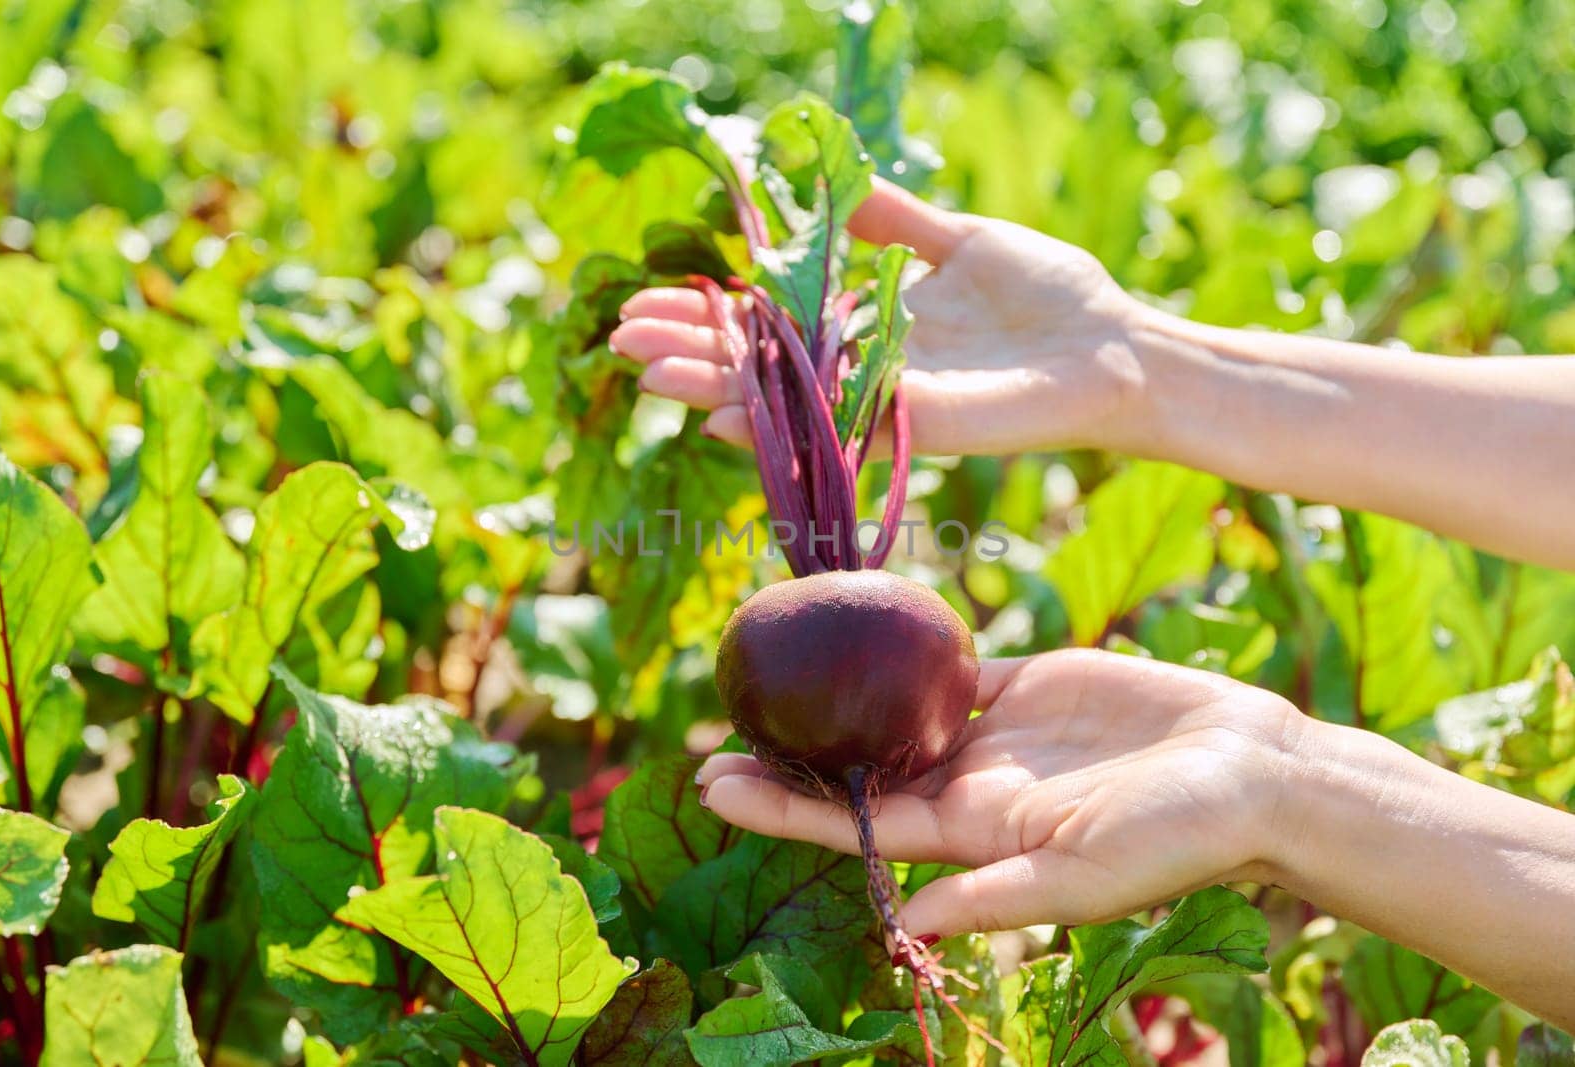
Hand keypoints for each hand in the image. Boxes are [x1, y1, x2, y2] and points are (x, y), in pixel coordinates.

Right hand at [610, 178, 1154, 455]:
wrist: (1116, 344)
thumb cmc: (1049, 294)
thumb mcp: (960, 240)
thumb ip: (894, 219)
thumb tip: (830, 179)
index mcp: (868, 325)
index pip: (769, 319)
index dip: (710, 310)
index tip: (650, 295)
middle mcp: (863, 369)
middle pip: (758, 361)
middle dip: (689, 349)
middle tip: (619, 338)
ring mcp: (885, 401)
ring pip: (782, 397)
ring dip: (709, 388)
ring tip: (644, 374)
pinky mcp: (917, 423)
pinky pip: (836, 422)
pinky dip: (778, 423)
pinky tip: (718, 417)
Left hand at [697, 649, 1302, 938]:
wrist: (1254, 771)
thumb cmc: (1180, 835)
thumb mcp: (1086, 875)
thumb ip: (998, 895)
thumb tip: (912, 927)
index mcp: (974, 836)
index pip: (856, 823)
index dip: (785, 809)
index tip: (713, 788)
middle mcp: (973, 788)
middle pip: (857, 768)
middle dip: (786, 758)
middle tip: (708, 734)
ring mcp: (997, 735)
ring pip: (891, 713)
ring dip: (831, 699)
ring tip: (765, 678)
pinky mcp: (1027, 685)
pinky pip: (949, 665)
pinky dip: (902, 650)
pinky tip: (853, 628)